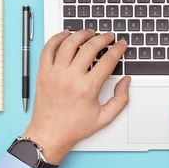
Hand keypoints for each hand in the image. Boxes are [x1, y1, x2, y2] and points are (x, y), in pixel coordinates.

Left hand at [23, 30, 130, 164]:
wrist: (49, 134)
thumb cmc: (74, 127)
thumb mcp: (105, 118)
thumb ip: (121, 99)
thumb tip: (126, 81)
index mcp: (88, 88)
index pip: (108, 60)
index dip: (117, 49)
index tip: (121, 45)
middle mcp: (71, 78)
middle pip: (90, 47)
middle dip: (103, 38)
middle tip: (108, 36)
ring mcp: (55, 74)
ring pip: (69, 43)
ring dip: (81, 34)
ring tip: (89, 33)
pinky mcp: (43, 73)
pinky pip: (48, 49)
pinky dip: (56, 38)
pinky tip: (65, 35)